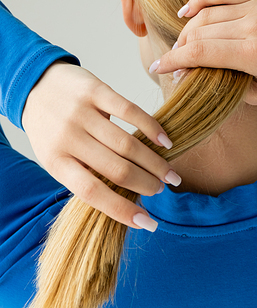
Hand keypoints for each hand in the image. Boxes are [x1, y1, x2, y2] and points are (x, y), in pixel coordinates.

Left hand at [21, 60, 180, 228]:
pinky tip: (166, 142)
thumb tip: (122, 199)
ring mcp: (81, 113)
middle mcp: (67, 137)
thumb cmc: (51, 129)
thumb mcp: (57, 157)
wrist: (35, 84)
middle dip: (146, 184)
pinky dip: (152, 129)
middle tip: (161, 190)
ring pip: (127, 145)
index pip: (91, 192)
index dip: (121, 210)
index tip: (147, 223)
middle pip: (117, 169)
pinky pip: (130, 111)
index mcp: (55, 161)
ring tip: (169, 174)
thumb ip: (84, 174)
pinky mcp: (95, 90)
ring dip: (155, 163)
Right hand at [150, 0, 256, 103]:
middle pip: (200, 32)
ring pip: (208, 13)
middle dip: (180, 48)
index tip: (159, 69)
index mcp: (256, 53)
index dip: (175, 61)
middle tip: (173, 62)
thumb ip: (230, 87)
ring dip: (188, 29)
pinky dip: (200, 0)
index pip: (201, 53)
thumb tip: (198, 79)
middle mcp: (254, 25)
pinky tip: (186, 12)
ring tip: (181, 44)